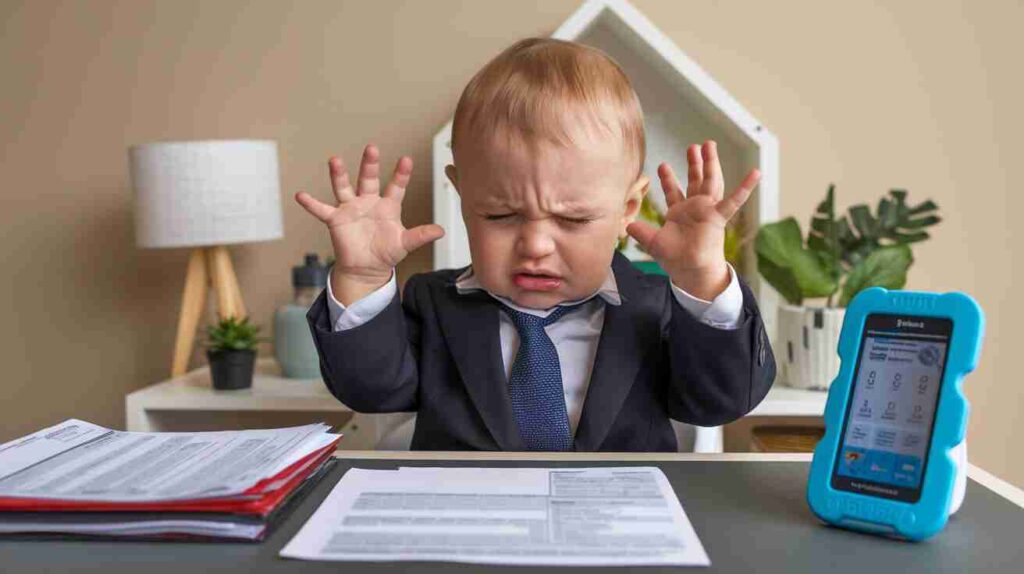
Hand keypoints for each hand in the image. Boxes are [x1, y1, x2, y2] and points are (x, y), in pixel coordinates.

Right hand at [295, 144, 444, 304]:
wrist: (367, 268)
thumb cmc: (386, 252)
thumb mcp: (405, 244)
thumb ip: (420, 235)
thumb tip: (441, 231)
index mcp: (388, 206)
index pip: (396, 186)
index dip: (401, 174)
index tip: (406, 159)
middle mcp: (368, 201)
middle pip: (369, 179)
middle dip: (370, 165)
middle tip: (372, 149)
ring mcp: (351, 208)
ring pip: (344, 187)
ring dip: (338, 174)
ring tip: (334, 160)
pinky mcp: (336, 220)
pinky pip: (321, 210)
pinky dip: (311, 203)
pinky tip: (301, 195)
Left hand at [626, 140, 759, 299]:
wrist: (690, 271)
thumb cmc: (675, 259)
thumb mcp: (653, 242)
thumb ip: (641, 231)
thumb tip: (627, 225)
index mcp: (680, 213)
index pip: (673, 191)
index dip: (668, 178)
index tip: (662, 165)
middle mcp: (695, 208)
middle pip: (695, 180)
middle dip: (695, 163)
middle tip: (695, 146)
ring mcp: (708, 210)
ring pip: (710, 182)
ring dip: (711, 164)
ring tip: (710, 145)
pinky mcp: (718, 216)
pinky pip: (733, 201)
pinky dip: (745, 187)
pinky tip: (755, 173)